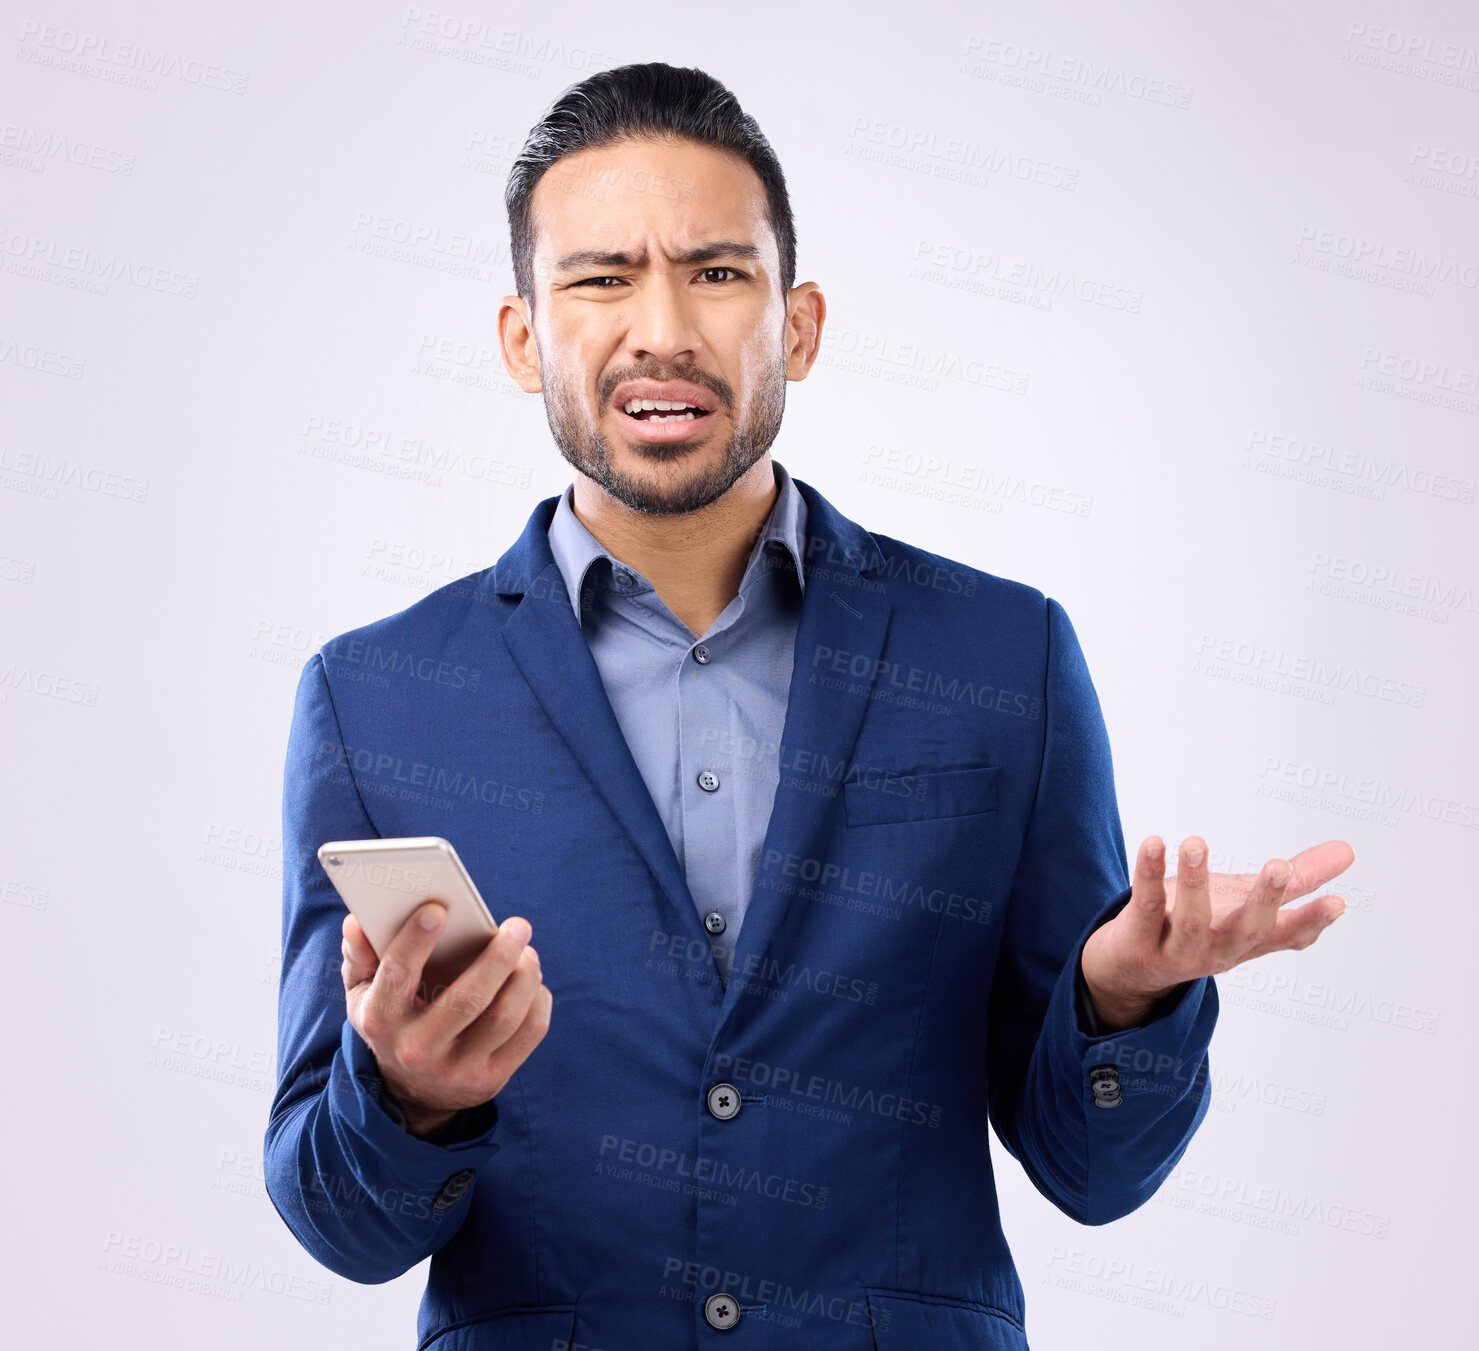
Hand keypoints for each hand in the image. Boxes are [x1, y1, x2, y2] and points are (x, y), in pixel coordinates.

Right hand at [341, 903, 552, 1135]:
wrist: (412, 1093)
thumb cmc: (392, 1023)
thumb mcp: (363, 994)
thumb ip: (360, 956)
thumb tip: (357, 921)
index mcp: (382, 1020)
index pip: (397, 975)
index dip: (415, 940)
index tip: (438, 909)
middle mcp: (418, 1049)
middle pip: (467, 999)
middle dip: (497, 957)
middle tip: (517, 926)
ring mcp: (457, 1070)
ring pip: (503, 1018)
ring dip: (524, 977)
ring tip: (527, 951)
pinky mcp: (491, 1080)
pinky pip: (528, 1034)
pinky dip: (537, 1001)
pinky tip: (532, 981)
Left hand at [1079, 835, 1353, 1030]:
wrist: (1128, 969)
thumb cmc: (1197, 926)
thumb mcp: (1245, 902)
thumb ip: (1296, 879)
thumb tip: (1348, 849)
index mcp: (1246, 942)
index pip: (1285, 935)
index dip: (1310, 921)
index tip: (1338, 902)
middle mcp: (1216, 952)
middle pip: (1246, 932)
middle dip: (1264, 901)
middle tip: (1279, 866)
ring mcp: (1176, 952)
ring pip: (1191, 921)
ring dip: (1195, 881)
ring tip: (1195, 841)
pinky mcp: (1137, 941)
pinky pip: (1145, 906)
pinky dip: (1148, 874)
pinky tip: (1154, 843)